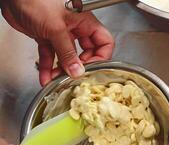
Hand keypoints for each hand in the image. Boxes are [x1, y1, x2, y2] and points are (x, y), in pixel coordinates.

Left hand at [0, 0, 114, 85]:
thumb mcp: (56, 28)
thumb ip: (67, 52)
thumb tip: (78, 71)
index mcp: (85, 22)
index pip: (104, 42)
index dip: (101, 57)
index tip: (92, 69)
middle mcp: (75, 28)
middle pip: (86, 52)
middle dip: (79, 66)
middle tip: (75, 76)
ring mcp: (60, 33)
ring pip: (66, 57)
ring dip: (62, 70)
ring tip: (57, 80)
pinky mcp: (46, 37)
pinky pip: (50, 55)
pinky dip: (48, 67)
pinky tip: (46, 77)